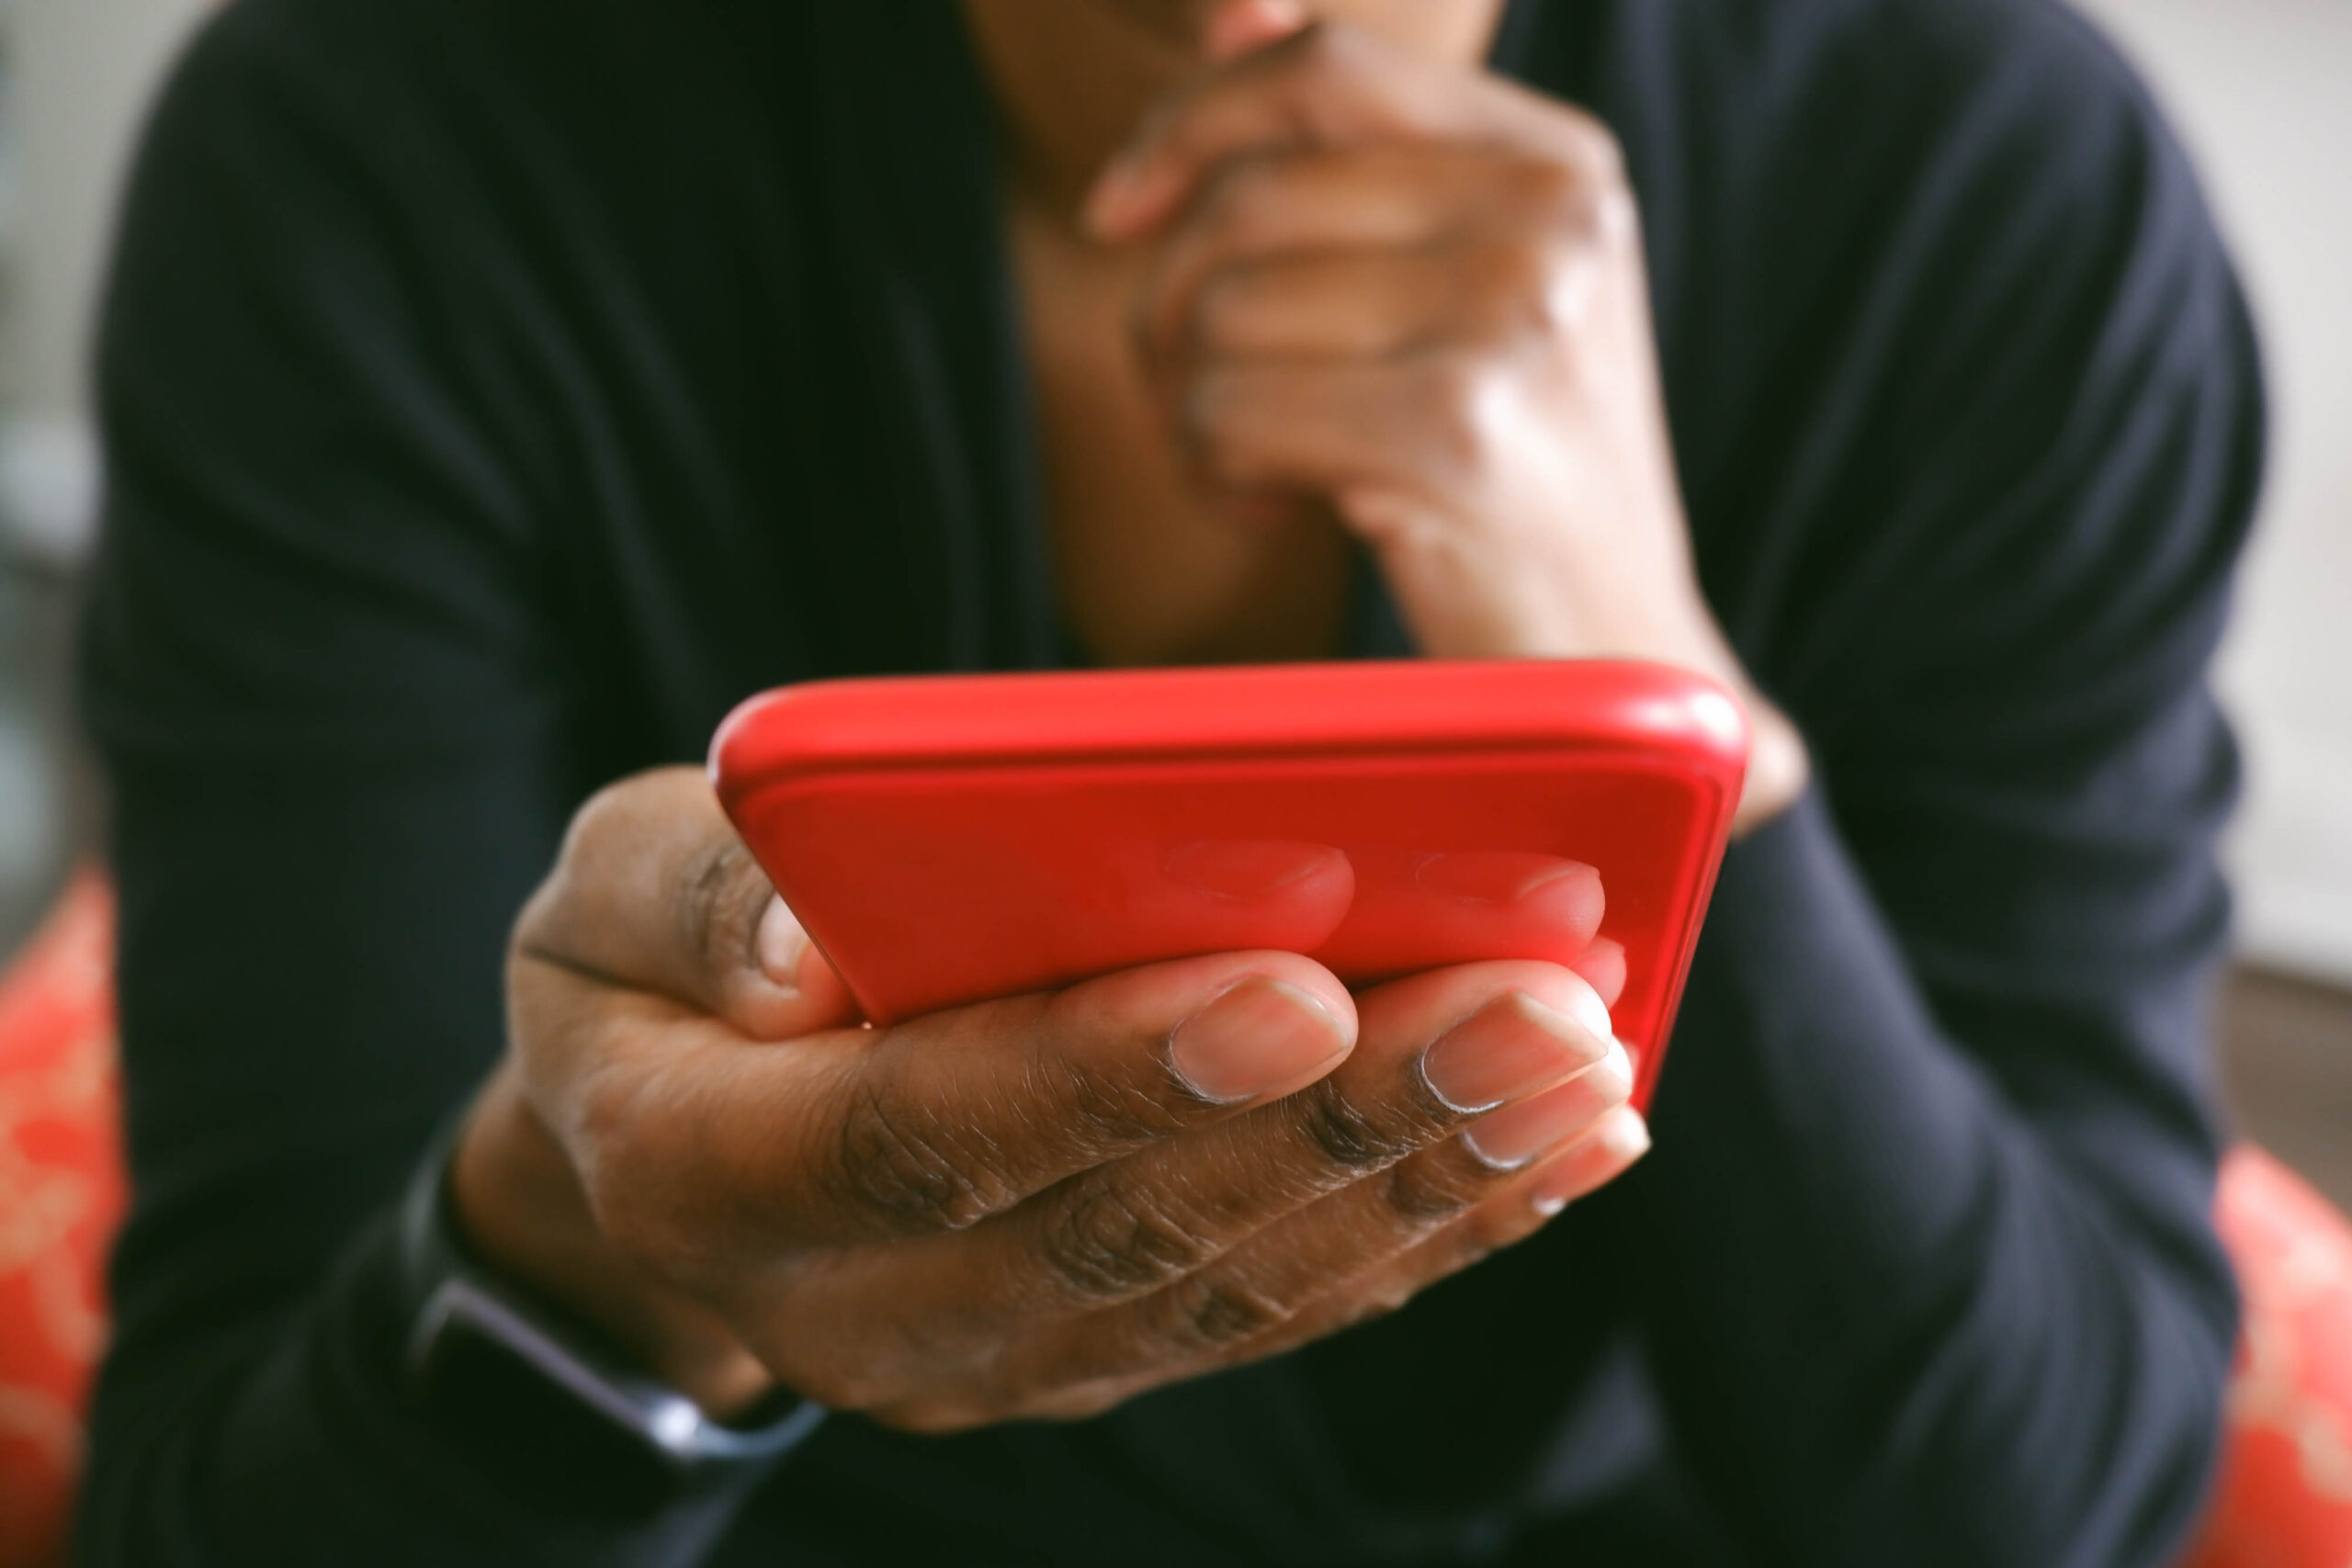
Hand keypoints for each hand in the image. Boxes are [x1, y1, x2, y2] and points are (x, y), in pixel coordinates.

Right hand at [451, 768, 1646, 1427]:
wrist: (667, 1143)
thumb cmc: (653, 974)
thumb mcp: (609, 889)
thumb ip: (689, 899)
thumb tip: (798, 942)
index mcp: (715, 1175)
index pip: (925, 1132)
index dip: (1112, 1068)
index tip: (1301, 984)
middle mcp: (863, 1307)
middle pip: (1129, 1226)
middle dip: (1349, 1118)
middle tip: (1536, 1004)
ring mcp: (995, 1355)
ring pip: (1235, 1287)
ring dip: (1426, 1177)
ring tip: (1582, 1059)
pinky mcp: (1096, 1352)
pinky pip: (1277, 1307)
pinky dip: (1427, 1228)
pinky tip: (1557, 1141)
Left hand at [1086, 23, 1808, 832]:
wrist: (1619, 667)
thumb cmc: (1515, 483)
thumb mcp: (1466, 294)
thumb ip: (1358, 160)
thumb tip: (1236, 10)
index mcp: (1559, 163)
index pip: (1326, 69)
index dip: (1191, 121)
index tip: (1120, 212)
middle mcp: (1551, 219)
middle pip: (1247, 199)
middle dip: (1173, 308)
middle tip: (1201, 402)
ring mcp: (1514, 319)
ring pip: (1223, 311)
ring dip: (1191, 407)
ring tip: (1258, 468)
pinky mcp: (1456, 429)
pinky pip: (1231, 410)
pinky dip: (1214, 471)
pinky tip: (1273, 509)